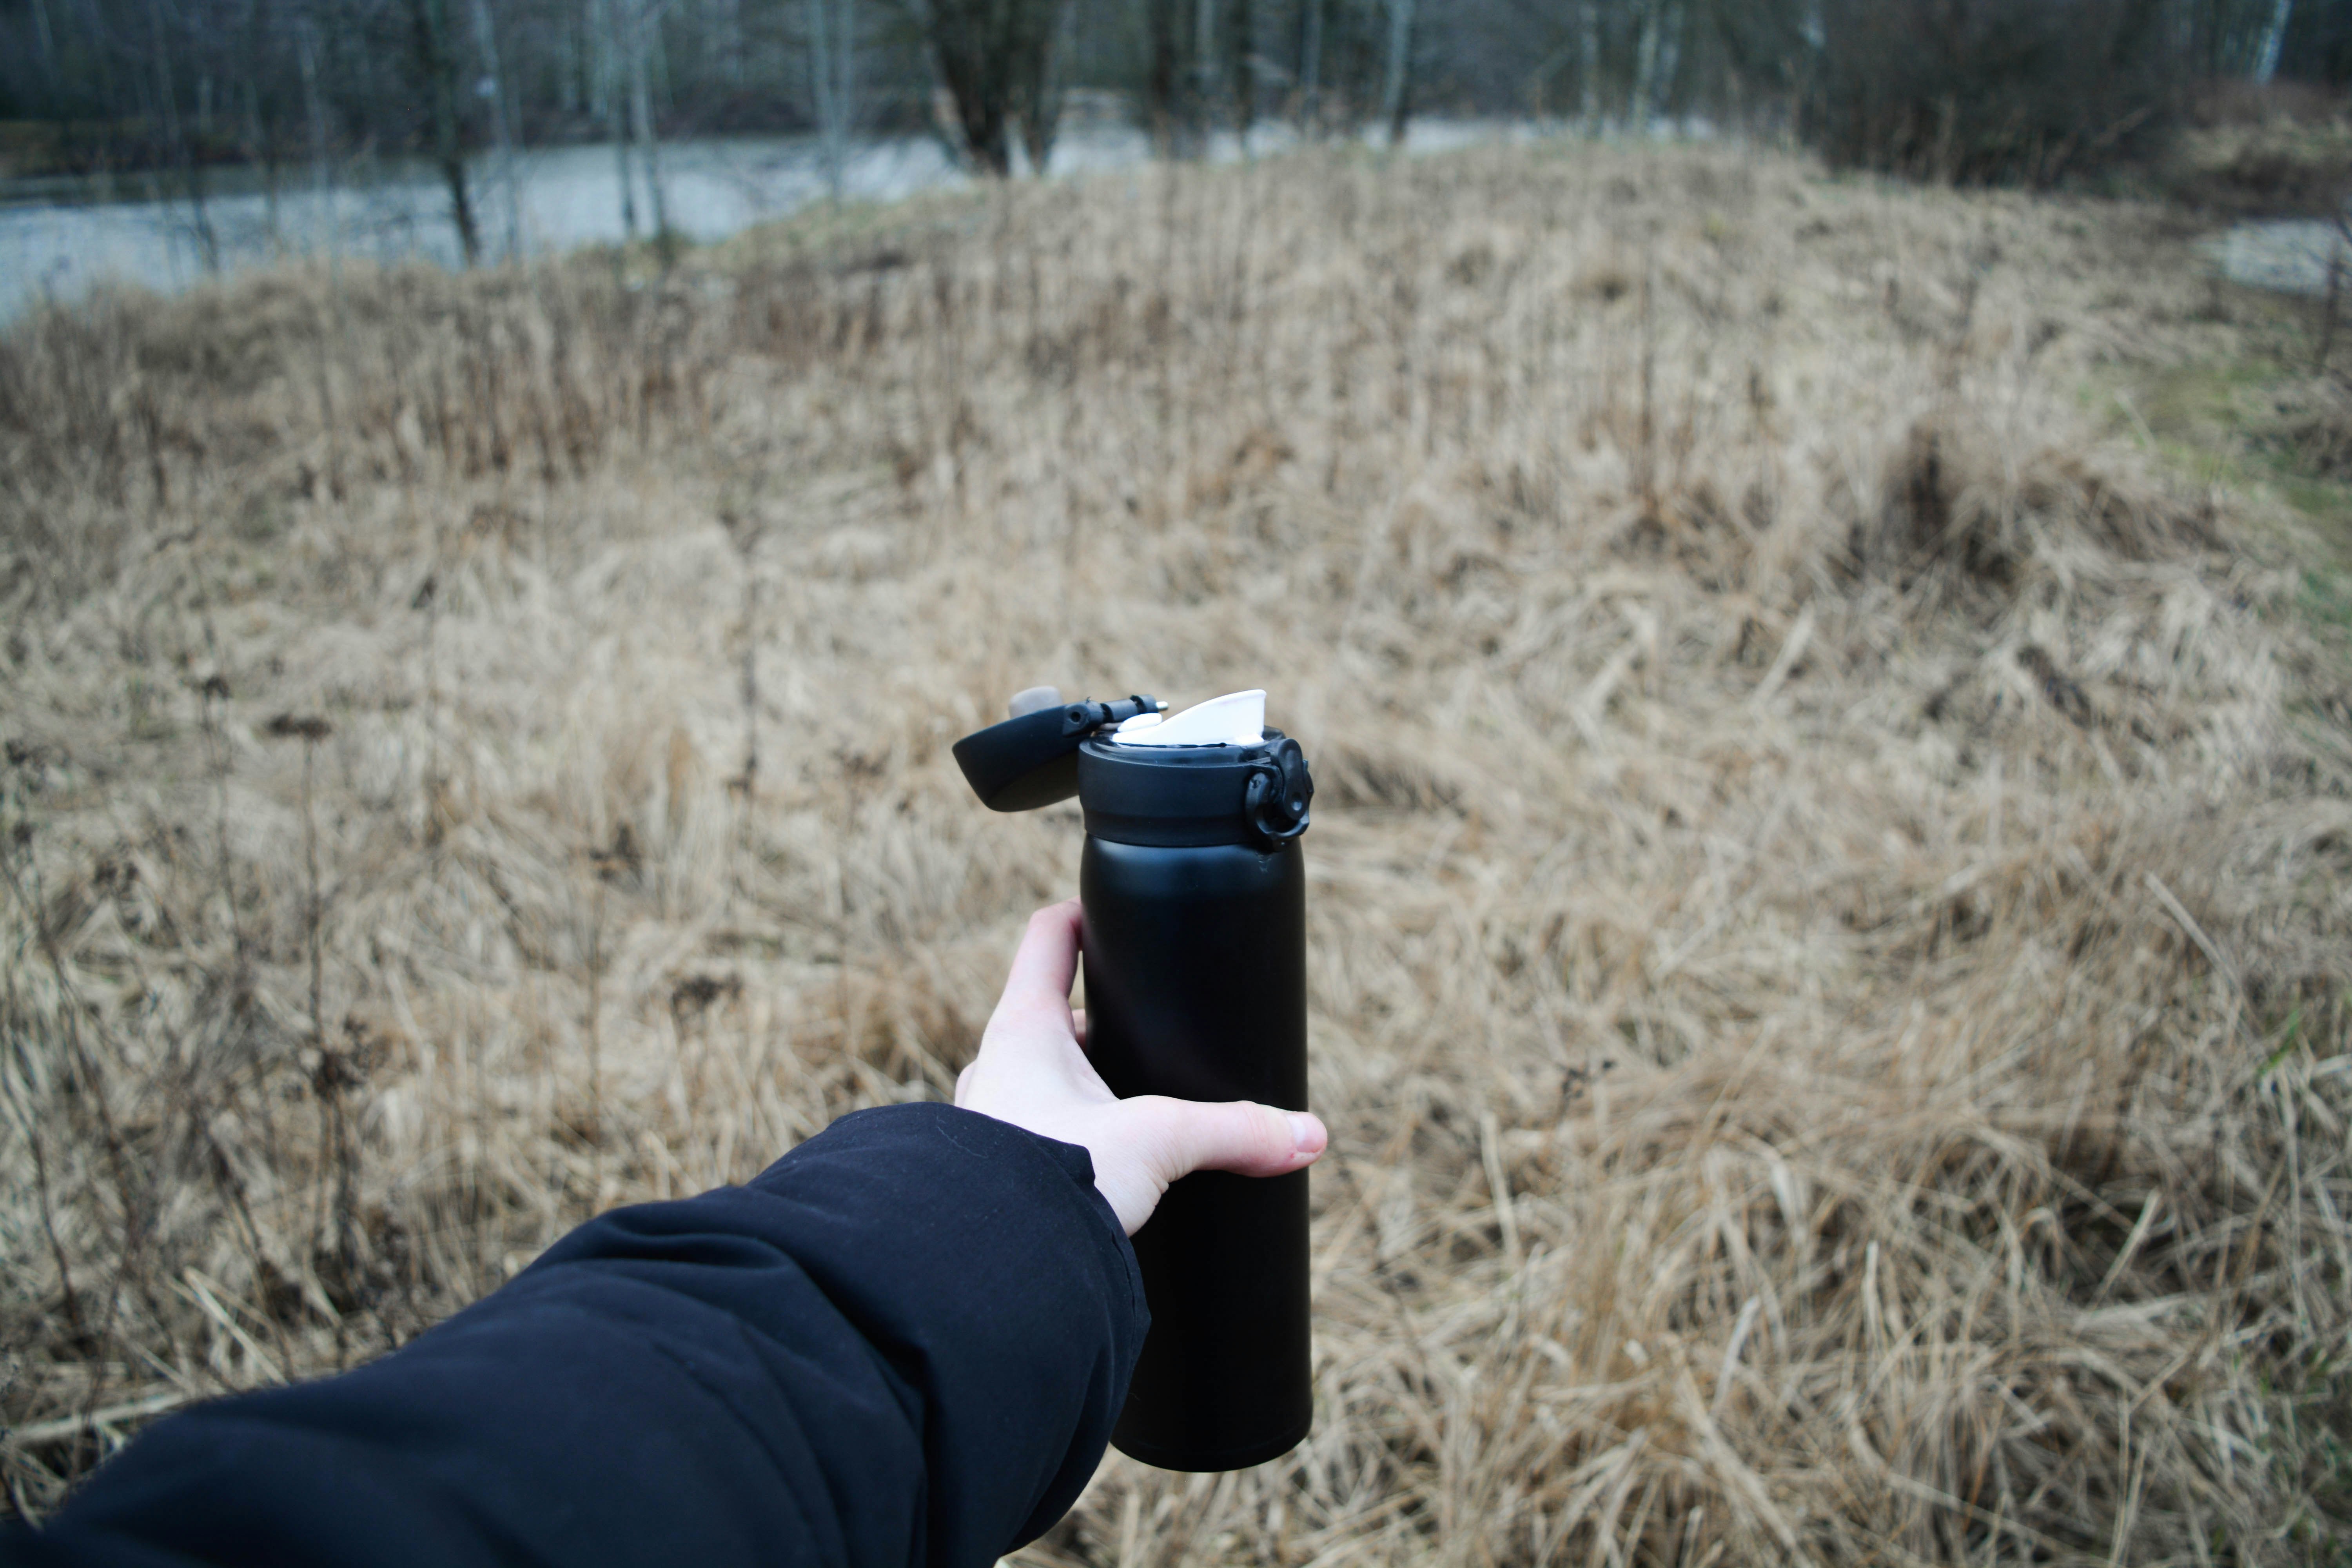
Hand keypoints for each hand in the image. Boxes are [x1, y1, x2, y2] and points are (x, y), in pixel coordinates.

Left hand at [955, 900, 1327, 1233]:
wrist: (987, 1269)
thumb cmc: (1051, 1181)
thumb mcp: (1159, 1143)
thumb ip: (1236, 1131)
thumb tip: (1307, 1135)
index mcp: (1024, 1028)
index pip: (1049, 938)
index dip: (1083, 916)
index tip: (1113, 913)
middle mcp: (997, 1065)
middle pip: (1054, 1016)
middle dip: (1102, 1026)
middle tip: (1152, 1038)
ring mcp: (986, 1120)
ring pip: (1041, 1080)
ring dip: (1084, 1088)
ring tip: (1134, 1108)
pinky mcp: (990, 1173)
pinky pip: (1032, 1133)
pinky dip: (1068, 1137)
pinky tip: (1102, 1164)